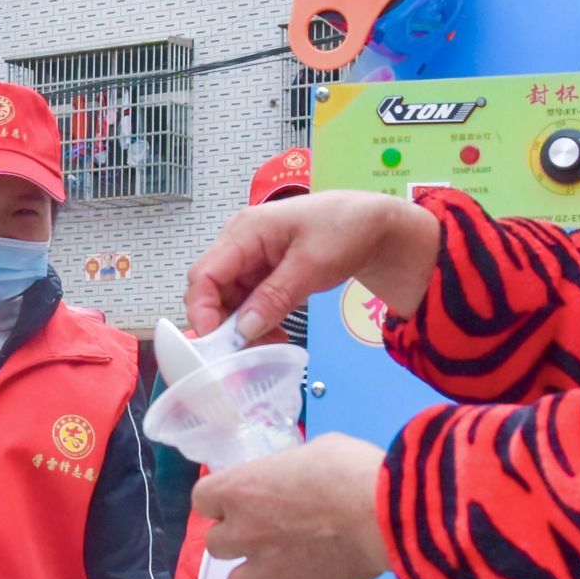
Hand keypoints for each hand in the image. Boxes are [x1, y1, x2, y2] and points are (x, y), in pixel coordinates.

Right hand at [181, 190, 442, 344]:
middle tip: (245, 354)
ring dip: (243, 328)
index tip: (217, 344)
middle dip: (224, 325)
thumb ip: (274, 297)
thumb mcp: (312, 265)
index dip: (202, 311)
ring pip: (230, 301)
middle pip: (212, 291)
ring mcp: (252, 258)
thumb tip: (243, 329)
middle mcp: (241, 243)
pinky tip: (276, 336)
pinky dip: (257, 322)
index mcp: (245, 231)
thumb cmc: (346, 228)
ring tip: (271, 346)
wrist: (376, 225)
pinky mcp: (264, 272)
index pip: (205, 274)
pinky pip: (249, 302)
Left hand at [192, 434, 392, 578]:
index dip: (220, 500)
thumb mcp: (313, 451)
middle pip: (215, 544)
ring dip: (252, 571)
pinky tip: (315, 570)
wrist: (384, 516)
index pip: (202, 500)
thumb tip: (296, 478)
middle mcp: (244, 533)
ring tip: (278, 560)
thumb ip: (289, 472)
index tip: (239, 499)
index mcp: (240, 490)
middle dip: (235, 537)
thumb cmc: (350, 471)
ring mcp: (267, 568)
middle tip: (261, 530)